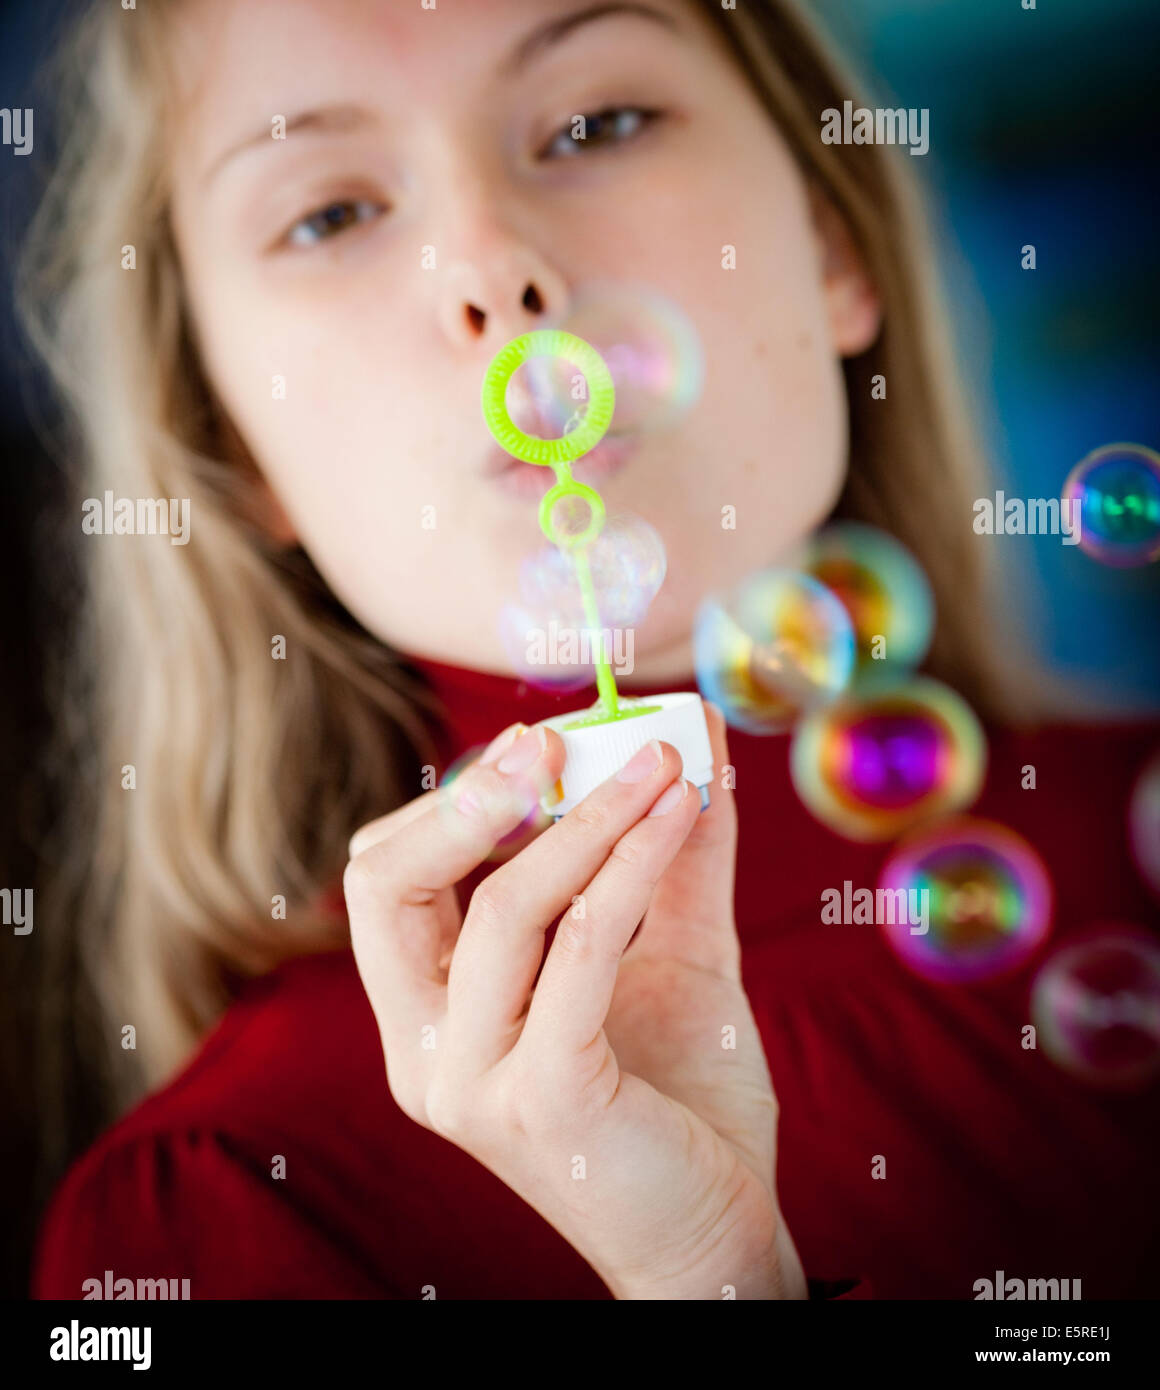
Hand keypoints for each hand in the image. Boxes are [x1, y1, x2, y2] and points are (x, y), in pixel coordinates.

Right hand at [344, 705, 806, 1299]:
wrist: (721, 1232)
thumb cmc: (685, 1096)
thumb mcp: (675, 950)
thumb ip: (673, 852)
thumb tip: (693, 735)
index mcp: (430, 1014)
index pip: (387, 882)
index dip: (451, 800)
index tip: (538, 743)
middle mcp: (425, 1050)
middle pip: (385, 888)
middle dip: (469, 798)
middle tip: (552, 739)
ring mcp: (473, 1081)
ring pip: (501, 908)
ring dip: (588, 817)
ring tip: (662, 763)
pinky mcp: (543, 1100)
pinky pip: (579, 950)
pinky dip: (630, 866)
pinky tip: (682, 814)